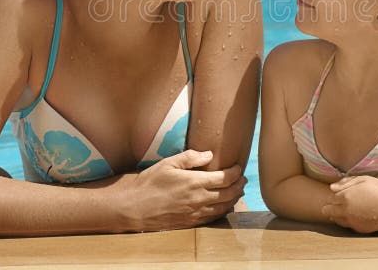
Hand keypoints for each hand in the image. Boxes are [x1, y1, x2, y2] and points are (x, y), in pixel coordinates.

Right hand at [129, 150, 245, 231]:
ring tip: (238, 191)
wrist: (134, 209)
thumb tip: (209, 154)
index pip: (225, 178)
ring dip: (234, 199)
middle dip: (239, 185)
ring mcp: (196, 213)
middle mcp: (199, 199)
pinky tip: (224, 206)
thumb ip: (190, 158)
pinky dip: (223, 211)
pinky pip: (213, 218)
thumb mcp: (167, 164)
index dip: (235, 172)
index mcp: (194, 182)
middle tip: (243, 179)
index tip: (238, 167)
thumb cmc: (149, 183)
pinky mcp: (191, 223)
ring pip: (224, 207)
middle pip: (229, 193)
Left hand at [322, 175, 377, 233]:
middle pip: (327, 211)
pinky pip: (347, 225)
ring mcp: (353, 221)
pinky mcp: (359, 229)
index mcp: (346, 196)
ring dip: (337, 214)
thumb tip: (331, 187)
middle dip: (330, 206)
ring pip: (336, 220)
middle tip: (338, 203)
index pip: (329, 198)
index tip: (339, 194)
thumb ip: (345, 183)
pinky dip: (348, 220)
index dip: (334, 196)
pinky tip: (356, 214)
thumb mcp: (363, 180)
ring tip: (347, 208)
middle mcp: (346, 211)